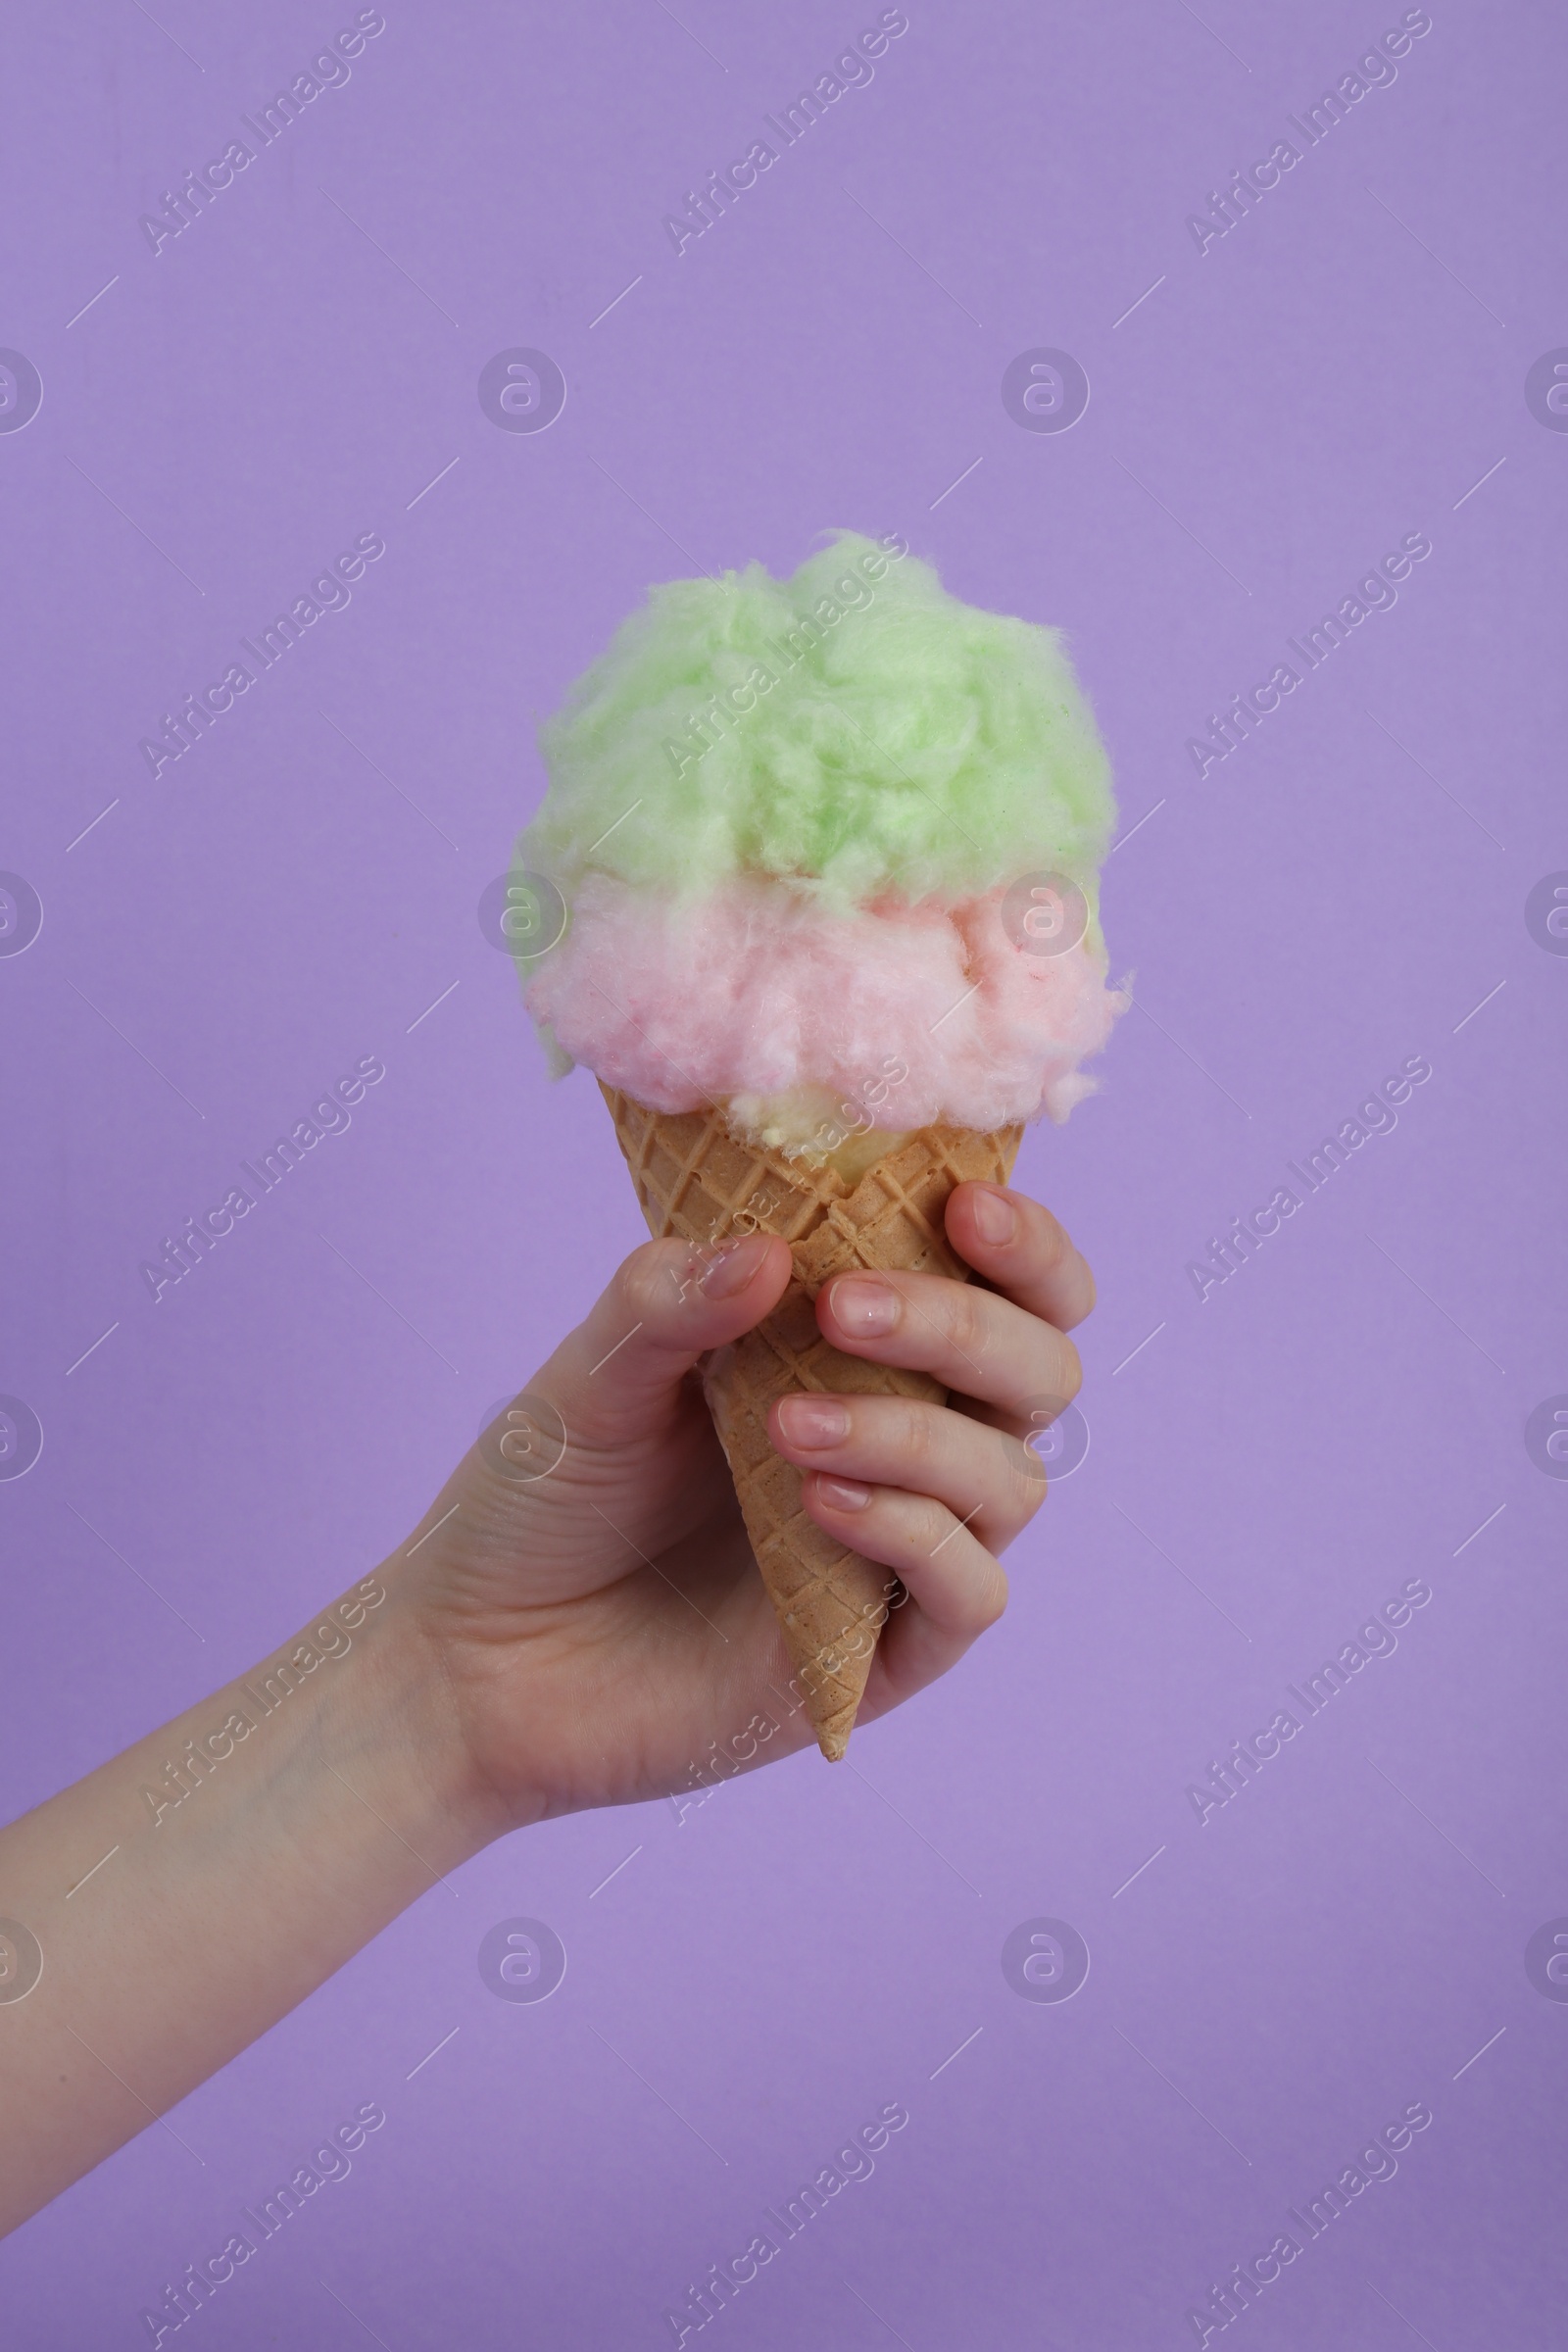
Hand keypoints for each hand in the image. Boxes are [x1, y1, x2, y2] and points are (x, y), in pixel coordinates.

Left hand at [393, 1182, 1094, 1831]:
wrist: (476, 1663)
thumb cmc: (542, 1502)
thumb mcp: (590, 1378)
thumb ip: (669, 1302)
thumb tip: (772, 1252)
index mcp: (857, 1354)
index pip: (1006, 1286)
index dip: (1023, 1245)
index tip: (962, 1207)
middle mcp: (903, 1442)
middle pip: (1038, 1371)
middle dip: (969, 1324)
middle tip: (848, 1308)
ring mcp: (900, 1552)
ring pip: (1012, 1480)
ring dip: (919, 1435)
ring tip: (790, 1427)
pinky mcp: (883, 1655)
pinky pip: (969, 1592)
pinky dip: (913, 1535)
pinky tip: (817, 1507)